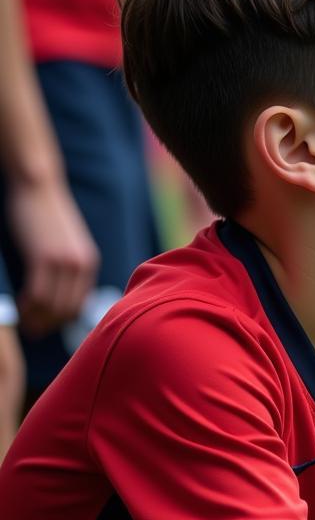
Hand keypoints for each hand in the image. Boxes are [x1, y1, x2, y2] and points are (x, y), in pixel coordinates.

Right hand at [8, 177, 98, 334]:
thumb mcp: (65, 243)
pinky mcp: (45, 258)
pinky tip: (21, 309)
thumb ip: (66, 265)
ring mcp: (64, 262)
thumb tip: (58, 289)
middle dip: (50, 325)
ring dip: (38, 320)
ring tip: (25, 326)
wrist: (39, 186)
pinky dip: (29, 307)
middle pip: (68, 309)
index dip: (64, 321)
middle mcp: (81, 265)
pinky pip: (38, 294)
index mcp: (89, 263)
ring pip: (53, 305)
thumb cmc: (45, 214)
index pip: (81, 304)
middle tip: (33, 333)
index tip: (48, 328)